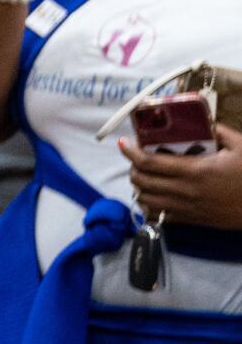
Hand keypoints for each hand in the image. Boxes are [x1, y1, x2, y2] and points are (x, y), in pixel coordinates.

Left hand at [121, 126, 241, 228]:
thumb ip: (219, 132)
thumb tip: (202, 122)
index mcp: (195, 170)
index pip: (149, 162)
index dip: (131, 152)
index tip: (123, 143)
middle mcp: (185, 191)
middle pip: (142, 181)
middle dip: (132, 168)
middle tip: (135, 157)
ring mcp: (186, 208)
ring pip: (146, 200)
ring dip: (138, 186)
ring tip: (142, 174)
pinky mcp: (191, 221)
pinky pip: (159, 216)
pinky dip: (149, 205)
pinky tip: (151, 196)